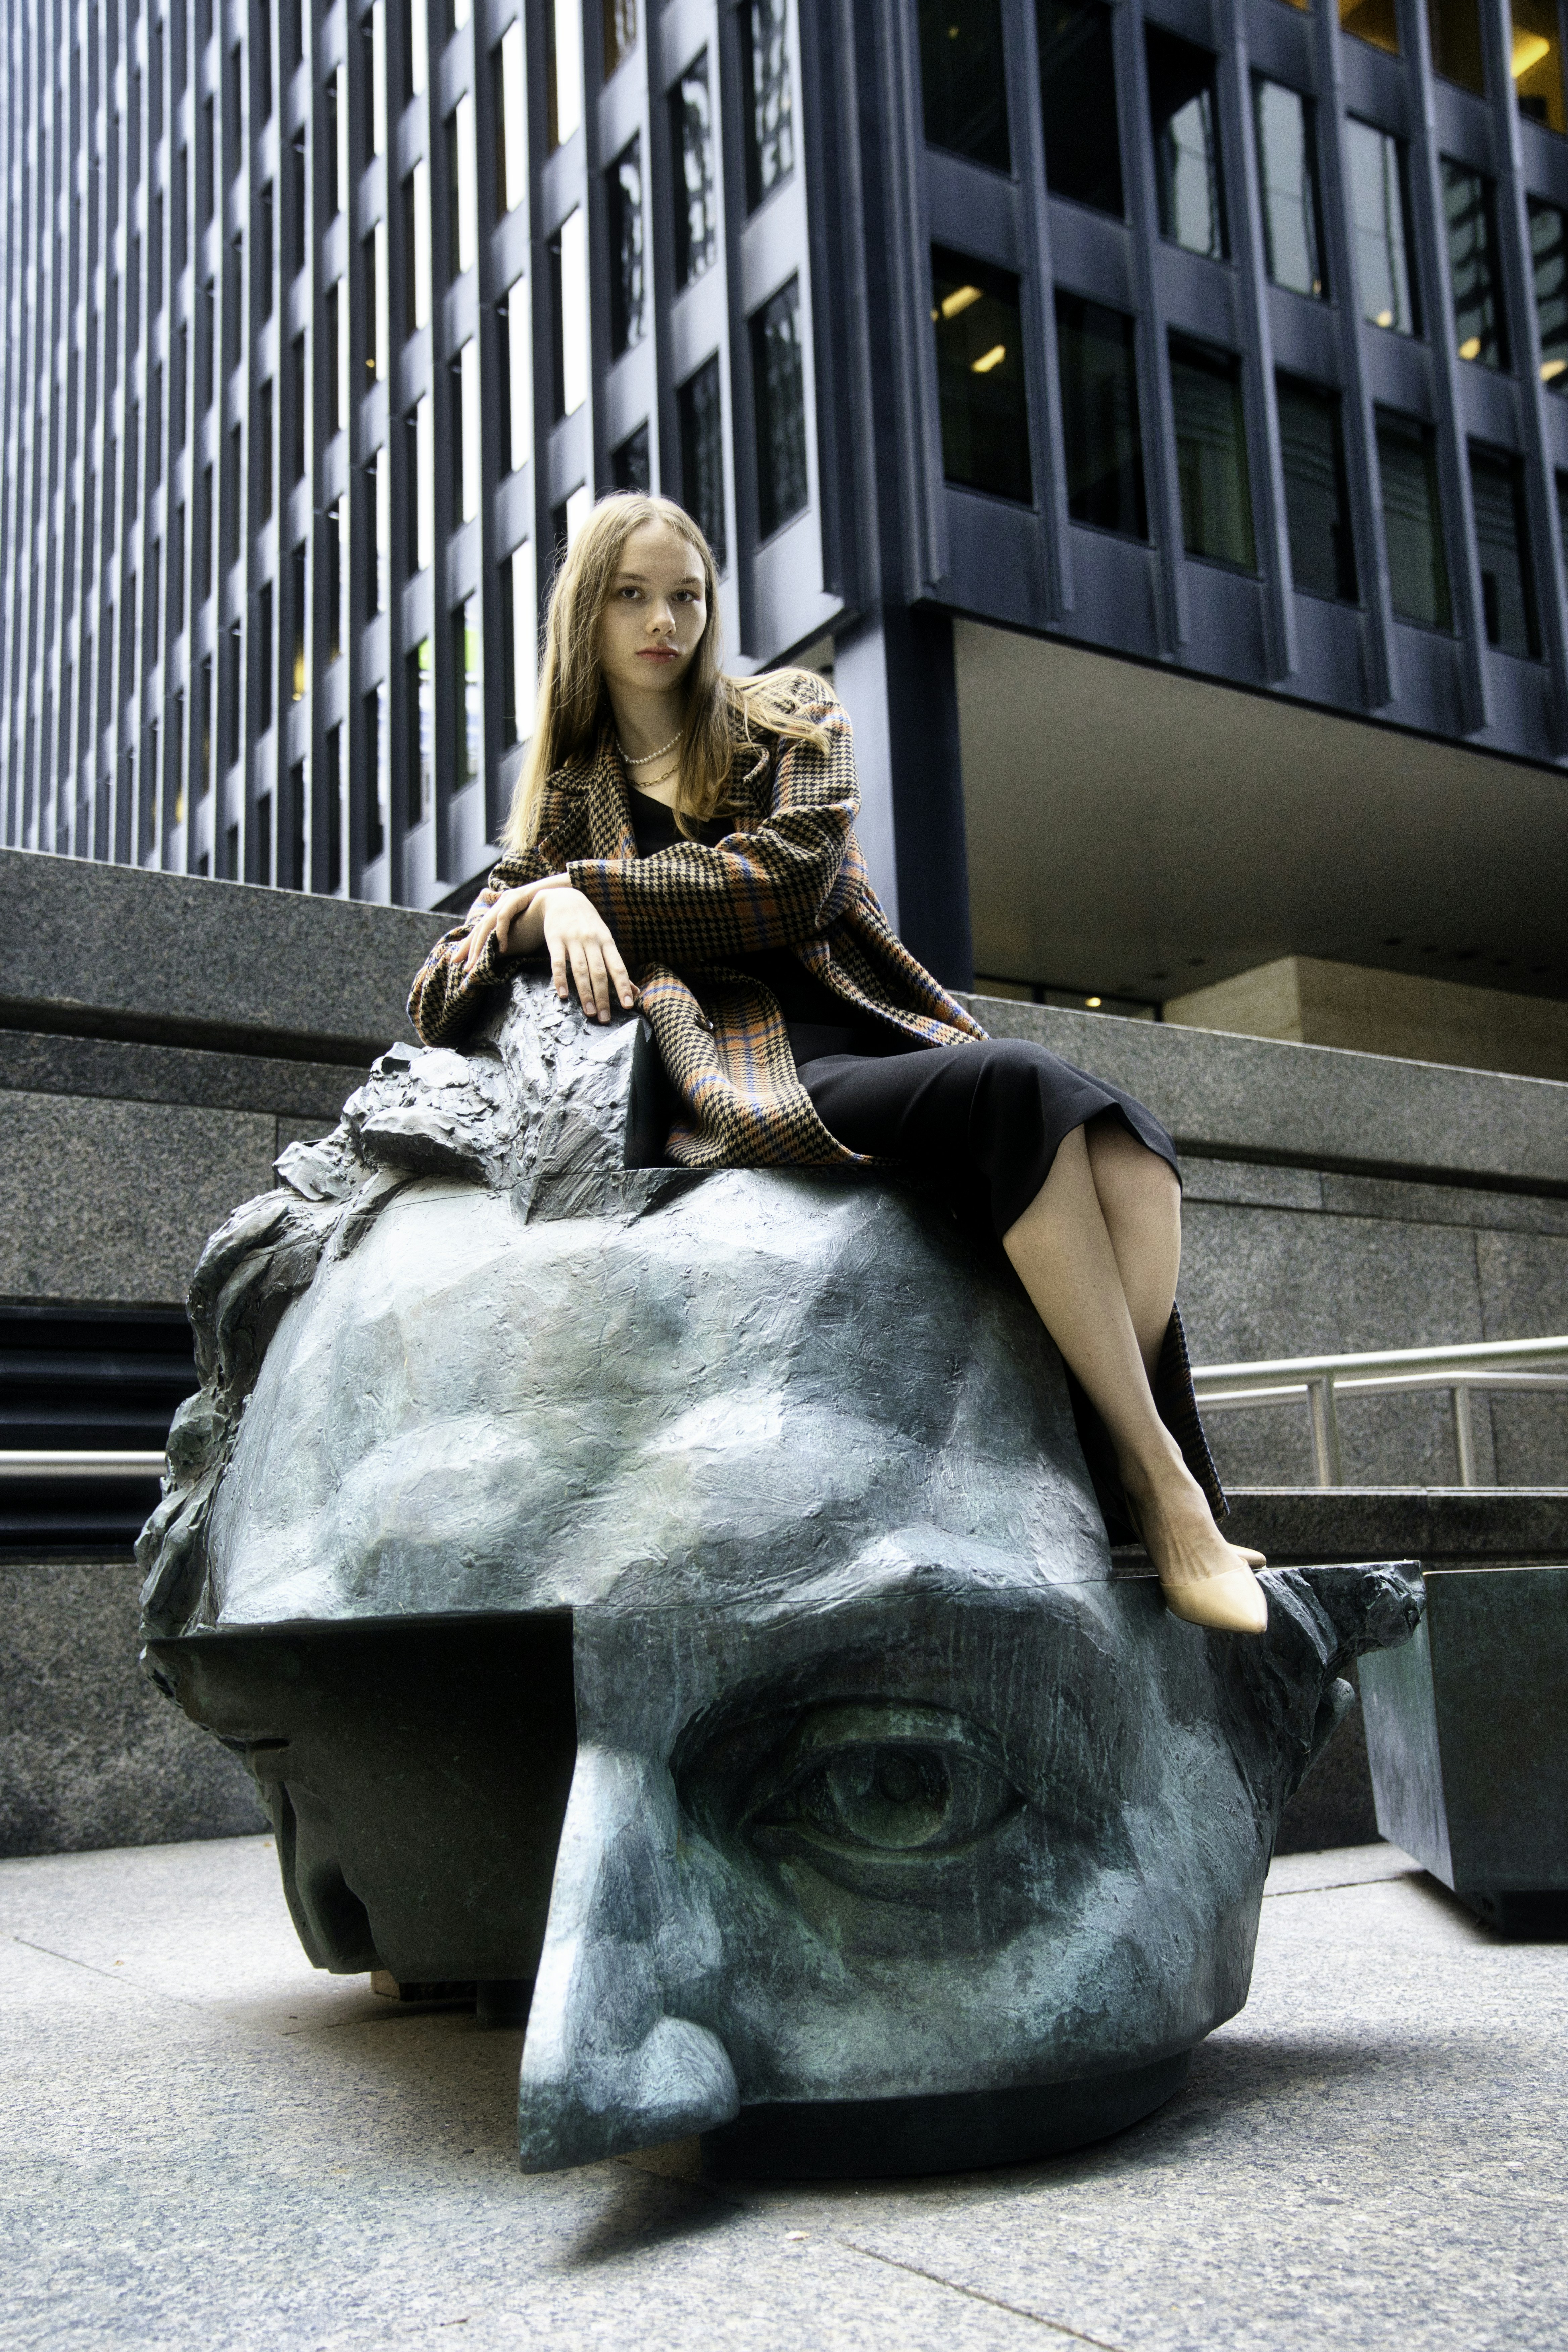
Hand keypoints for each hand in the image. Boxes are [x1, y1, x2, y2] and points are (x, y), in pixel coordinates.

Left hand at [459, 876, 565, 978]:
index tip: (457, 961)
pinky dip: (501, 933)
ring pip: (487, 924)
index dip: (467, 945)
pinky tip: (503, 947)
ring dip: (480, 944)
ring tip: (476, 961)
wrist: (562, 892)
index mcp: (498, 912)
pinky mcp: (515, 897)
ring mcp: (506, 900)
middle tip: (462, 964)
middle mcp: (499, 905)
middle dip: (468, 947)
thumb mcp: (523, 928)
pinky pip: (504, 917)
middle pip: (479, 928)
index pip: (479, 930)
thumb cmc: (544, 913)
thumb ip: (511, 937)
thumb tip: (500, 955)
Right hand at [538, 887, 637, 1022]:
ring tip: (589, 1012)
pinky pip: (557, 962)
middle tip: (604, 1018)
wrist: (564, 899)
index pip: (617, 966)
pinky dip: (560, 979)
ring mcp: (573, 940)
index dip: (623, 985)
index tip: (627, 1004)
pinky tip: (563, 995)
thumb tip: (635, 991)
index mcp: (607, 942)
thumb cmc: (589, 925)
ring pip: (580, 970)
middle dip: (603, 996)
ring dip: (585, 993)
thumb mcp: (606, 940)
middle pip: (599, 972)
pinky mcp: (555, 940)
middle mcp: (591, 941)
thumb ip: (617, 967)